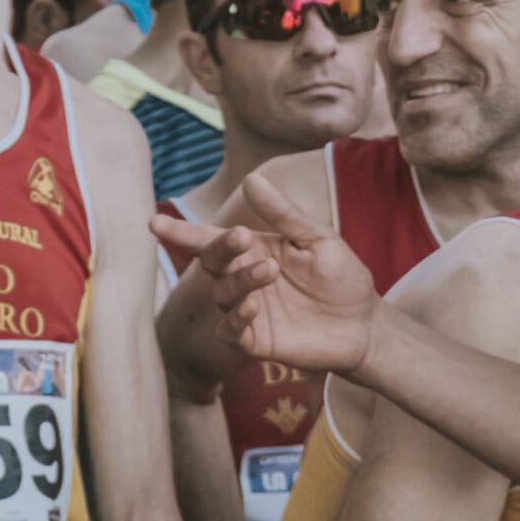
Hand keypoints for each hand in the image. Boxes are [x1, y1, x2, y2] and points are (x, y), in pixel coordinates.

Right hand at [148, 175, 380, 374]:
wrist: (365, 325)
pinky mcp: (256, 342)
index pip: (210, 240)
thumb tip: (250, 178)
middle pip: (212, 262)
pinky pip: (231, 331)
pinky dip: (236, 318)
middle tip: (242, 237)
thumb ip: (283, 214)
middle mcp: (244, 279)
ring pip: (223, 294)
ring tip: (269, 269)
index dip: (181, 232)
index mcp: (254, 250)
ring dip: (240, 279)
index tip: (154, 222)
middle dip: (219, 248)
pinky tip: (252, 306)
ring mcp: (248, 312)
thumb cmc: (341, 278)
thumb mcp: (316, 238)